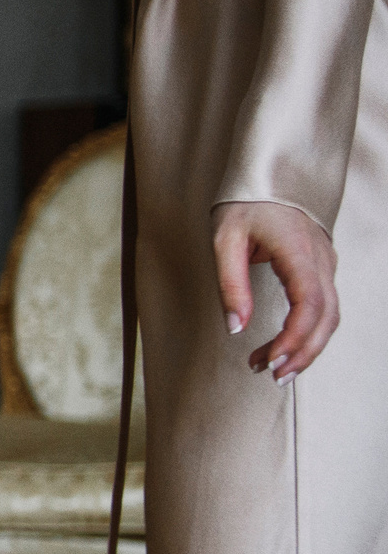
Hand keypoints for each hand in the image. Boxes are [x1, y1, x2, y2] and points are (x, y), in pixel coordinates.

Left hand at [212, 200, 338, 382]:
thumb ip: (230, 284)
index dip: (295, 337)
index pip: (309, 303)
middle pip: (326, 317)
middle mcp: (321, 260)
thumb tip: (236, 329)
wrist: (268, 177)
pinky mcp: (321, 269)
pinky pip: (323, 307)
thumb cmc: (243, 205)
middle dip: (302, 352)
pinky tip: (282, 347)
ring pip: (330, 316)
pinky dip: (307, 332)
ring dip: (305, 346)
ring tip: (270, 368)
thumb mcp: (224, 240)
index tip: (271, 360)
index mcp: (298, 251)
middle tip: (271, 376)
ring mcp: (325, 264)